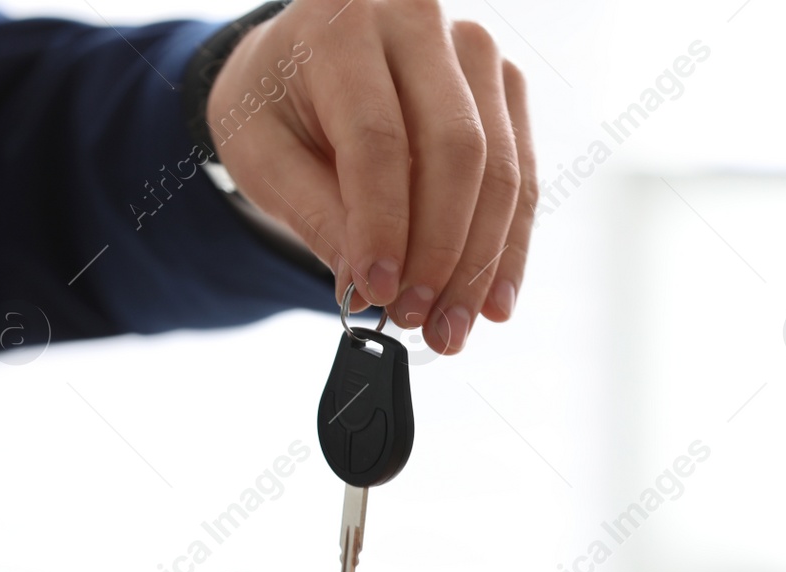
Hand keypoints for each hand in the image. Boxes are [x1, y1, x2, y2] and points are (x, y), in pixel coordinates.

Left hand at [207, 0, 536, 353]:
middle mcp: (418, 23)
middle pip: (456, 150)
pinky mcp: (506, 91)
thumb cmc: (278, 108)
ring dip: (482, 263)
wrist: (303, 71)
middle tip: (419, 319)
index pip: (379, 136)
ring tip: (452, 327)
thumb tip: (370, 285)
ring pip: (499, 170)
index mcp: (342, 24)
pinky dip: (507, 248)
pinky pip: (521, 179)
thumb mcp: (264, 158)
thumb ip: (316, 215)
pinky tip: (492, 301)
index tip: (379, 291)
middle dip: (442, 251)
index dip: (385, 223)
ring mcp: (474, 55)